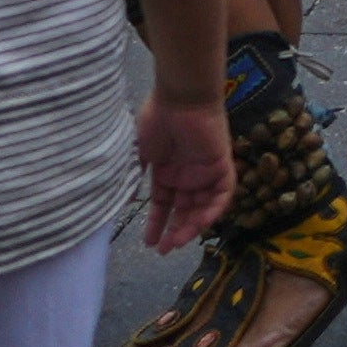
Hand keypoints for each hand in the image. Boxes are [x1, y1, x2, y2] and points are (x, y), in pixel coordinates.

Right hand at [140, 89, 235, 249]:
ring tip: (176, 241)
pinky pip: (223, 194)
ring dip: (191, 226)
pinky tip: (199, 225)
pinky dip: (213, 211)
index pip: (164, 204)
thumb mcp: (140, 151)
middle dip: (174, 231)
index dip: (157, 223)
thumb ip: (134, 175)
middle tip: (164, 249)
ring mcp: (205, 170)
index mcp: (167, 170)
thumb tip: (123, 200)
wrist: (180, 97)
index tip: (148, 243)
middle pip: (184, 209)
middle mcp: (187, 174)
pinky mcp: (222, 165)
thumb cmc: (157, 119)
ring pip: (202, 206)